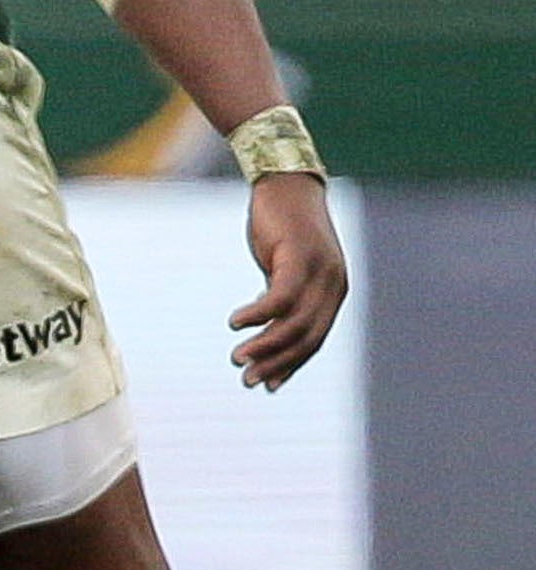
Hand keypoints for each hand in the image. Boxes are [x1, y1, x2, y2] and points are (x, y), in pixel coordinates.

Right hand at [229, 166, 347, 389]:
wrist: (285, 185)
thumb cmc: (282, 228)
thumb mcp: (284, 268)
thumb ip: (283, 297)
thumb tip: (269, 328)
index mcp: (332, 292)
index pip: (314, 340)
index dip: (290, 365)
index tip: (266, 384)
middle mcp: (333, 285)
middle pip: (306, 337)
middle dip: (276, 363)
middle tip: (247, 380)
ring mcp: (320, 271)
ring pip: (295, 322)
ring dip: (265, 345)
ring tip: (238, 358)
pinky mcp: (301, 257)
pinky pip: (280, 297)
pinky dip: (258, 314)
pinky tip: (236, 323)